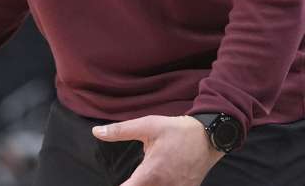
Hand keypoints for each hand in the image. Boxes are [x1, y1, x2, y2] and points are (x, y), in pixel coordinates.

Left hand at [93, 115, 223, 185]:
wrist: (209, 136)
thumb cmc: (177, 130)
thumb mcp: (148, 125)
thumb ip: (121, 131)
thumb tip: (96, 132)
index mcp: (150, 173)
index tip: (120, 183)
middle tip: (130, 179)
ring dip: (147, 185)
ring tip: (143, 178)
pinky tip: (160, 179)